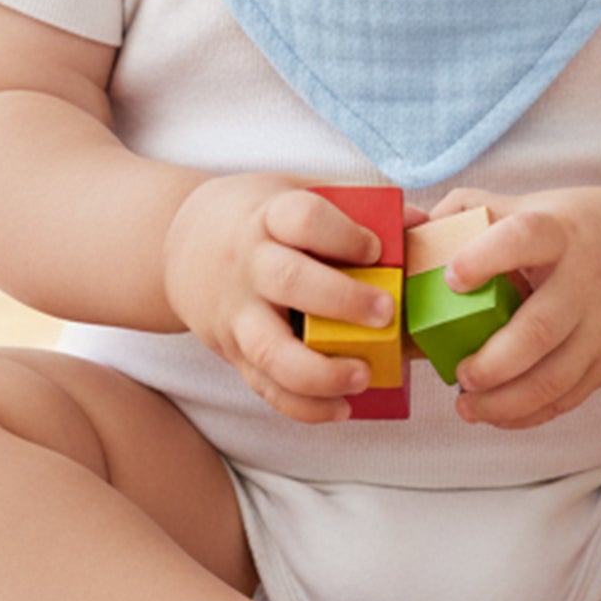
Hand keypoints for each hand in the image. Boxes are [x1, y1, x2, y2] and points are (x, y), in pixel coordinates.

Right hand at [163, 174, 399, 424]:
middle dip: (340, 300)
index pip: (302, 218)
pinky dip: (303, 406)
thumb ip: (355, 206)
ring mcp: (237, 314)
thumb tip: (421, 222)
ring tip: (362, 376)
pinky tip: (342, 408)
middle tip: (385, 313)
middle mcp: (248, 265)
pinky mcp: (232, 353)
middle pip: (287, 281)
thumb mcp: (296, 191)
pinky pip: (264, 387)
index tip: (376, 249)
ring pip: (269, 349)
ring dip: (318, 371)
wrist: (179, 246)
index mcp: (268, 217)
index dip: (342, 234)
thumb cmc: (259, 217)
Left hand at [434, 183, 600, 430]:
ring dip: (505, 402)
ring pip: (555, 378)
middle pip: (540, 329)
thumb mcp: (533, 204)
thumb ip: (471, 211)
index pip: (524, 239)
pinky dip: (529, 414)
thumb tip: (411, 232)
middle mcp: (587, 280)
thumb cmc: (576, 228)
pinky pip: (569, 398)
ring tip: (467, 404)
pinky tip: (497, 413)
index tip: (453, 279)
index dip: (485, 258)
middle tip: (459, 373)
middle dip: (493, 362)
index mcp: (560, 231)